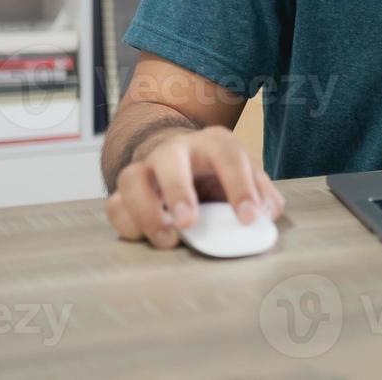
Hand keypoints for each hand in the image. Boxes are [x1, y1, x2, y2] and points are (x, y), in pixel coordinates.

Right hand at [105, 126, 283, 249]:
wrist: (180, 158)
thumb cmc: (218, 172)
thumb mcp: (246, 175)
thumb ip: (262, 193)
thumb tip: (266, 215)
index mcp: (213, 143)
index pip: (229, 157)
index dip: (241, 187)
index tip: (249, 218)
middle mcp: (176, 150)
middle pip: (170, 160)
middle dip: (178, 191)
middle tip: (189, 222)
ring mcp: (146, 168)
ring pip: (131, 179)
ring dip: (146, 211)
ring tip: (168, 239)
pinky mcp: (125, 191)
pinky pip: (114, 204)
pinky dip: (127, 224)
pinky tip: (145, 237)